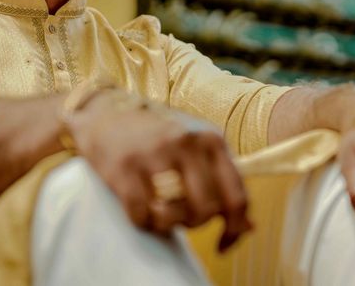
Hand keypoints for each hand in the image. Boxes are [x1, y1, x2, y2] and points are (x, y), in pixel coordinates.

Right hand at [68, 93, 250, 250]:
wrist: (106, 111)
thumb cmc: (157, 133)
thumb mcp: (196, 145)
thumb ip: (222, 179)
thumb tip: (248, 225)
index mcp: (211, 139)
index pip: (237, 195)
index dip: (234, 227)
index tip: (223, 243)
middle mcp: (186, 143)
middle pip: (207, 209)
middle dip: (195, 222)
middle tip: (181, 216)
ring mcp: (154, 154)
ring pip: (176, 215)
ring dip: (168, 223)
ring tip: (160, 212)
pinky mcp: (124, 168)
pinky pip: (142, 215)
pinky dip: (143, 221)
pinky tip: (140, 210)